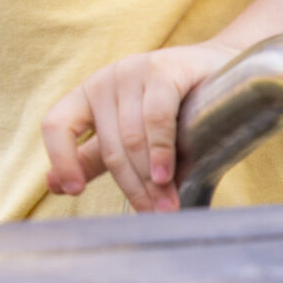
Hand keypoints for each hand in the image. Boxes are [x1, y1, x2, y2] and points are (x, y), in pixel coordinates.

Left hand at [39, 41, 237, 211]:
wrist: (228, 74)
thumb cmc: (178, 109)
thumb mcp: (129, 134)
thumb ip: (93, 158)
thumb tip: (54, 185)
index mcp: (87, 95)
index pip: (57, 125)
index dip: (61, 159)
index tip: (75, 191)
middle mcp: (105, 80)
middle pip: (109, 145)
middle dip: (132, 186)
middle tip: (151, 214)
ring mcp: (134, 71)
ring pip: (133, 137)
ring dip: (149, 178)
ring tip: (165, 205)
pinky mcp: (165, 69)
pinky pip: (156, 118)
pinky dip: (160, 151)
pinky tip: (166, 174)